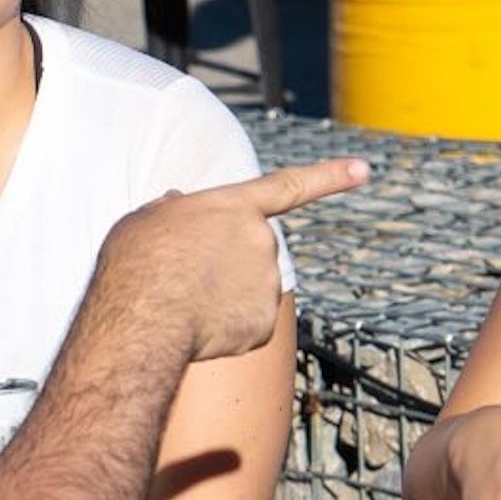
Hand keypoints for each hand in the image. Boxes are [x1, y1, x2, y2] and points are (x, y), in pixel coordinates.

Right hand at [93, 158, 367, 362]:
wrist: (145, 317)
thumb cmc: (137, 264)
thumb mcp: (148, 220)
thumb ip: (174, 212)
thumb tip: (179, 209)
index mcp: (235, 206)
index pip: (289, 186)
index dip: (329, 177)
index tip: (363, 169)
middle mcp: (261, 240)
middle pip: (248, 253)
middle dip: (224, 266)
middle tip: (182, 278)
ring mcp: (268, 282)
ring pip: (246, 292)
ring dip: (220, 298)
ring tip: (181, 304)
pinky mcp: (265, 323)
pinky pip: (245, 325)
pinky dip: (224, 330)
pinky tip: (196, 328)